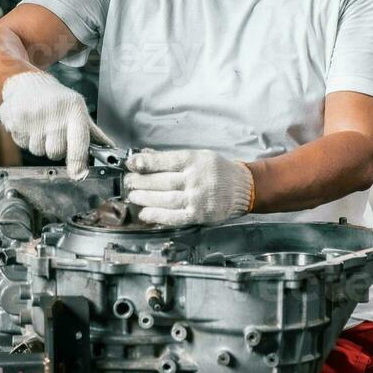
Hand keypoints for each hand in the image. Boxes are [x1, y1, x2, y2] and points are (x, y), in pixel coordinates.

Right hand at [0, 71, 111, 178]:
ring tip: (40, 126)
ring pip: (37, 151)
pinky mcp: (14, 119)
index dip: (78, 163)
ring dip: (39, 144)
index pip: (78, 144)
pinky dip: (24, 138)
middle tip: (54, 134)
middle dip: (55, 149)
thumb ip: (93, 133)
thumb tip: (110, 149)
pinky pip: (21, 144)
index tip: (78, 174)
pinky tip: (28, 124)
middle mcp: (54, 114)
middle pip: (55, 153)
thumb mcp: (78, 110)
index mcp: (74, 111)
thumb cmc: (58, 99)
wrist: (28, 82)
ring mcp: (33, 117)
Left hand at [124, 149, 253, 226]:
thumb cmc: (219, 170)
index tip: (131, 164)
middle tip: (128, 182)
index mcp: (195, 160)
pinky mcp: (199, 215)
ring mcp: (197, 198)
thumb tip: (145, 156)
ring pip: (165, 199)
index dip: (145, 162)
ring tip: (133, 196)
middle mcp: (196, 179)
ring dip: (145, 198)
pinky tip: (145, 214)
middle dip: (141, 181)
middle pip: (162, 181)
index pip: (165, 160)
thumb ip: (172, 158)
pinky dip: (157, 216)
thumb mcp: (198, 156)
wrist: (244, 188)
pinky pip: (174, 217)